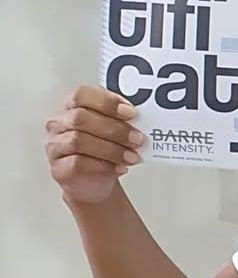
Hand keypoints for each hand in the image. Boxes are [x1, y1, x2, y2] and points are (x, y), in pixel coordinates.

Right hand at [45, 86, 143, 204]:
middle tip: (137, 139)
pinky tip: (120, 168)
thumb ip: (122, 121)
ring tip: (132, 156)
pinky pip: (78, 164)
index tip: (131, 113)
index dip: (107, 102)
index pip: (82, 94)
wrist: (93, 183)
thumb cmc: (104, 151)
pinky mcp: (58, 168)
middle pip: (81, 118)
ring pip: (79, 141)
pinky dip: (104, 166)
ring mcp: (55, 146)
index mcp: (73, 107)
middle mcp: (59, 124)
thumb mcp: (113, 131)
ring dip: (111, 149)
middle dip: (114, 129)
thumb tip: (143, 119)